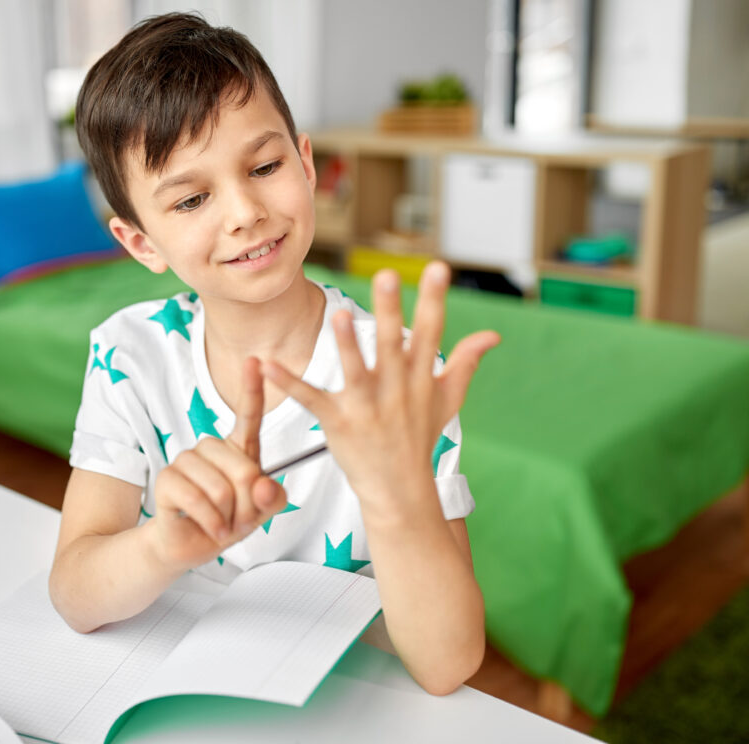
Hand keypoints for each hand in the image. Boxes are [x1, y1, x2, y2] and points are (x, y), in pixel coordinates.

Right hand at [149, 357, 287, 569]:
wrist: (191, 545)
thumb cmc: (227, 521)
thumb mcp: (261, 513)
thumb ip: (272, 499)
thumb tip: (262, 486)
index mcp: (237, 448)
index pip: (248, 415)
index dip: (252, 388)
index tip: (256, 361)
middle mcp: (210, 448)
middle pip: (244, 469)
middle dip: (248, 505)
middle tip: (239, 519)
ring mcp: (186, 461)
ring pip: (220, 488)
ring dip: (227, 517)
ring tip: (222, 524)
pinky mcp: (167, 479)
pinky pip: (197, 500)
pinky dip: (211, 522)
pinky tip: (211, 529)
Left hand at [262, 263, 498, 508]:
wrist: (400, 490)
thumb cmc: (420, 438)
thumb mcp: (448, 400)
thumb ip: (465, 362)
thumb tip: (493, 334)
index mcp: (420, 378)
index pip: (432, 332)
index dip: (434, 299)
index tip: (438, 268)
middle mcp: (396, 389)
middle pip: (393, 344)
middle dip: (391, 311)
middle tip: (386, 275)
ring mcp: (366, 407)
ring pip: (357, 370)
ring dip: (348, 344)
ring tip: (341, 316)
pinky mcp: (338, 423)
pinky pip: (311, 399)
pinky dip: (288, 383)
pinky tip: (266, 365)